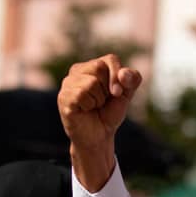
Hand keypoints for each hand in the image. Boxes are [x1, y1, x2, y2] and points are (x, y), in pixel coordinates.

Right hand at [57, 54, 142, 191]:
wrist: (99, 136)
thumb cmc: (109, 113)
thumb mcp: (126, 95)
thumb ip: (132, 80)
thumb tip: (124, 73)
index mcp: (92, 66)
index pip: (110, 59)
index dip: (118, 76)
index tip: (119, 93)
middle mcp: (77, 71)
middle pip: (99, 68)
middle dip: (107, 89)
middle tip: (102, 101)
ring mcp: (68, 83)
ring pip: (91, 82)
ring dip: (98, 99)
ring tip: (93, 106)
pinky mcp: (63, 96)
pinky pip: (82, 94)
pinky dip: (89, 105)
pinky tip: (85, 110)